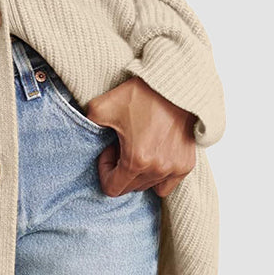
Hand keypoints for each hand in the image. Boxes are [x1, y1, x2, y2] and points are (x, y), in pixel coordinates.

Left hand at [85, 76, 197, 197]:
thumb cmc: (140, 95)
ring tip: (138, 145)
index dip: (104, 171)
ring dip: (138, 171)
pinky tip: (153, 154)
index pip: (112, 189)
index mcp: (135, 160)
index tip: (109, 150)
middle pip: (130, 187)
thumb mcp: (101, 107)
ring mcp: (175, 169)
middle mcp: (157, 169)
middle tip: (123, 144)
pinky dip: (157, 175)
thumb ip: (87, 126)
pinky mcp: (187, 164)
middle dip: (120, 168)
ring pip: (148, 185)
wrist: (174, 85)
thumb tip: (87, 135)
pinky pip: (167, 184)